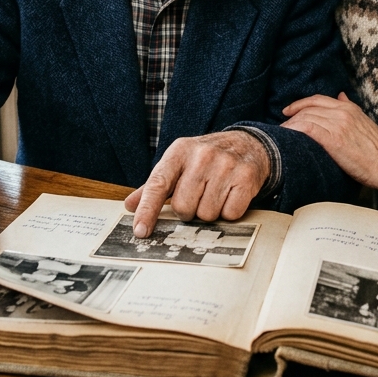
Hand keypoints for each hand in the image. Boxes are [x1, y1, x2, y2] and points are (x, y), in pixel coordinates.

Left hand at [124, 131, 269, 237]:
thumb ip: (155, 185)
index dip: (147, 210)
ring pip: (207, 214)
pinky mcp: (245, 177)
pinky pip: (230, 214)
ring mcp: (225, 165)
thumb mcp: (179, 163)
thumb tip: (130, 205)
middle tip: (198, 196)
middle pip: (184, 207)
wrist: (247, 144)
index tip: (140, 231)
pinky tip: (230, 195)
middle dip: (189, 210)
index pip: (158, 184)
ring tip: (216, 193)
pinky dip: (229, 212)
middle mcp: (202, 155)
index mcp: (179, 151)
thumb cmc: (207, 159)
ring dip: (210, 211)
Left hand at [282, 92, 377, 190]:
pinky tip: (288, 135)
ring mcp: (337, 125)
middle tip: (283, 124)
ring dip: (291, 125)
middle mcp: (342, 112)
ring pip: (306, 117)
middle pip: (309, 108)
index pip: (318, 99)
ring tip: (283, 133)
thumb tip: (341, 95)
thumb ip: (350, 108)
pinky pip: (308, 128)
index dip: (300, 103)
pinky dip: (296, 130)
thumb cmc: (375, 149)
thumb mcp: (364, 121)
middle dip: (293, 115)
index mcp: (349, 108)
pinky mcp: (333, 139)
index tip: (289, 110)